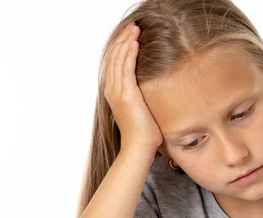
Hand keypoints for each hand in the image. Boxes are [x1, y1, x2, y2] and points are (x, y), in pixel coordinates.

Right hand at [103, 22, 162, 150]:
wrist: (140, 146)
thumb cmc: (144, 131)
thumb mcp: (141, 108)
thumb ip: (140, 95)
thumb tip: (150, 88)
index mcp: (113, 92)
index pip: (114, 62)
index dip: (120, 46)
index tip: (130, 34)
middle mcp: (112, 90)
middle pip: (114, 57)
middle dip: (122, 39)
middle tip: (132, 26)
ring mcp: (117, 92)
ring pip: (118, 60)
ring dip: (126, 42)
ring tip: (134, 30)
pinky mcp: (126, 95)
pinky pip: (125, 69)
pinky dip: (129, 55)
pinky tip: (135, 44)